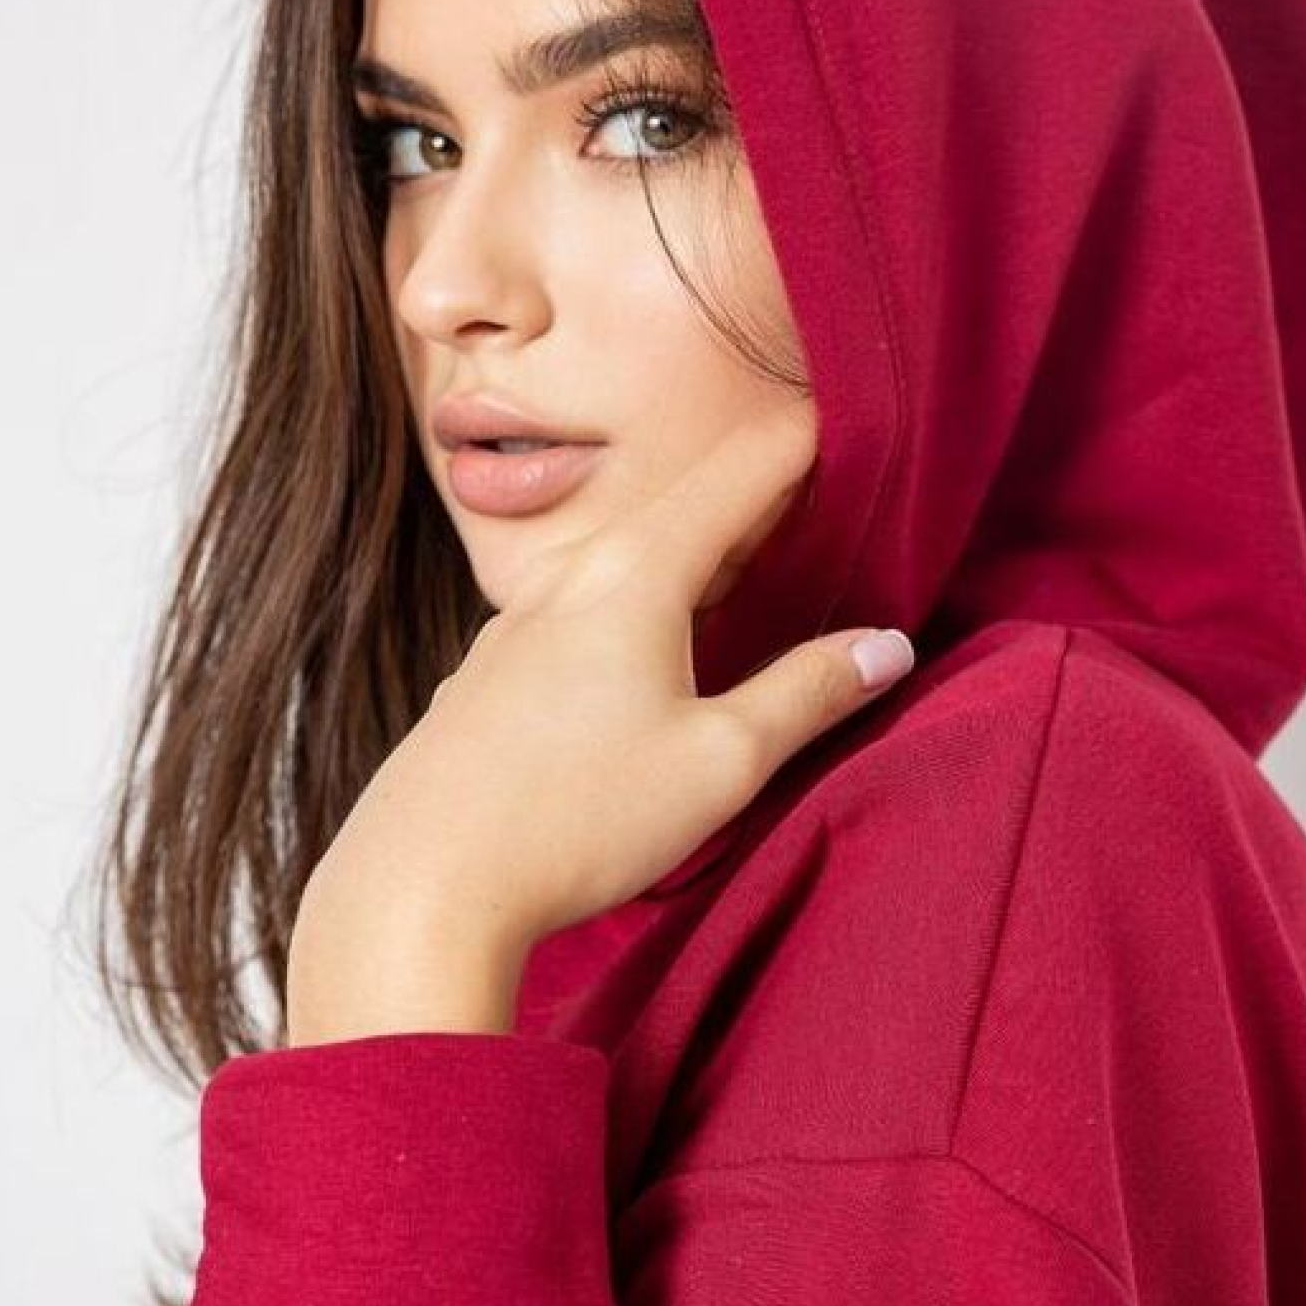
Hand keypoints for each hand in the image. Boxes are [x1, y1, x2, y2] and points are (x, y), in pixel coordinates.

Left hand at [285, 407, 915, 1043]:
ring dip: (685, 558)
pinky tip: (637, 663)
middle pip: (678, 510)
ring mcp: (510, 631)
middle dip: (751, 496)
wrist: (419, 888)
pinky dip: (628, 612)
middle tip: (816, 490)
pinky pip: (573, 619)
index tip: (853, 417)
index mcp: (633, 573)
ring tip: (737, 576)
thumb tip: (887, 645)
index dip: (806, 441)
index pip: (743, 474)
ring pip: (618, 566)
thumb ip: (807, 694)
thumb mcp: (720, 763)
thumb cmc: (578, 821)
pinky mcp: (482, 684)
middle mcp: (564, 581)